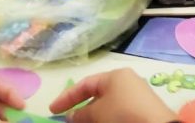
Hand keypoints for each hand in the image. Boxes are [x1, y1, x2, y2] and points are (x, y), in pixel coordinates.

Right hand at [50, 69, 176, 122]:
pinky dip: (106, 119)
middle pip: (97, 95)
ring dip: (93, 117)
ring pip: (107, 106)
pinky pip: (118, 113)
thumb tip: (73, 116)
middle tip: (68, 121)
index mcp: (115, 76)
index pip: (86, 83)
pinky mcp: (142, 111)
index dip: (67, 97)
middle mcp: (127, 83)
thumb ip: (82, 113)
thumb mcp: (97, 113)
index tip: (52, 111)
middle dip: (81, 109)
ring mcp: (136, 97)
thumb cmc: (123, 114)